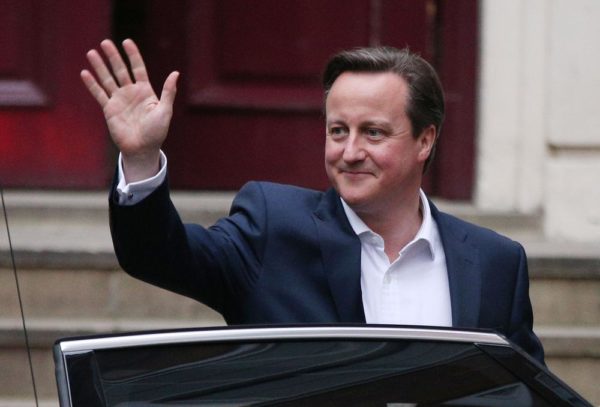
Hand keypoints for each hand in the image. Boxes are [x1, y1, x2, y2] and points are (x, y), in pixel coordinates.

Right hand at [81, 39, 178, 181]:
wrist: (142, 149)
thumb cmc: (157, 132)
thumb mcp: (165, 111)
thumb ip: (168, 92)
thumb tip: (176, 73)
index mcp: (145, 91)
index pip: (138, 68)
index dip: (133, 55)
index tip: (126, 42)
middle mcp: (131, 93)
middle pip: (120, 70)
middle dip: (113, 56)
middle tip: (105, 42)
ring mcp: (119, 100)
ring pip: (108, 79)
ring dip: (100, 66)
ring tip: (92, 52)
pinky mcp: (109, 109)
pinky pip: (99, 94)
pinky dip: (92, 84)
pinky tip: (85, 73)